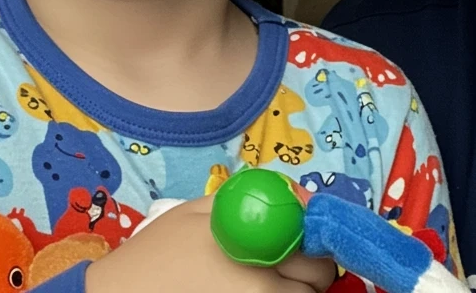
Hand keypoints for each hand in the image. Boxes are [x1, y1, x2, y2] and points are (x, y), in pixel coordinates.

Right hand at [85, 196, 335, 292]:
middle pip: (316, 287)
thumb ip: (245, 195)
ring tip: (268, 275)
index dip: (318, 245)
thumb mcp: (197, 210)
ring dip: (295, 290)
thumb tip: (289, 193)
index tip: (307, 237)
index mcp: (256, 254)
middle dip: (312, 271)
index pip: (317, 258)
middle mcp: (261, 290)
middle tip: (292, 260)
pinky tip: (252, 289)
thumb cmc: (158, 253)